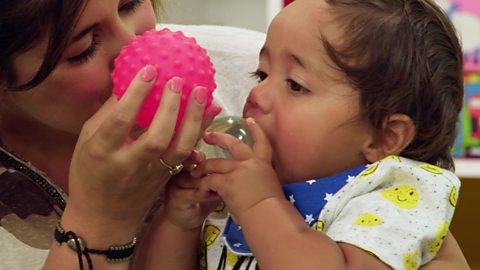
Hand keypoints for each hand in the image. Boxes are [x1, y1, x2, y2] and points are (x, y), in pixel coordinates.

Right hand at [62, 66, 216, 243]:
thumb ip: (107, 115)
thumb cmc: (90, 175)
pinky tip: (210, 111)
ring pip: (179, 148)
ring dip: (193, 119)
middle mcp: (130, 163)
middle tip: (178, 80)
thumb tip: (128, 84)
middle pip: (156, 136)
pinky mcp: (168, 178)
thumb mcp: (86, 143)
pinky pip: (188, 153)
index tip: (150, 70)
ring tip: (201, 92)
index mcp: (103, 152)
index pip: (121, 120)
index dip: (137, 94)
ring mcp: (152, 173)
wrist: (104, 218)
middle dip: (170, 106)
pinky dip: (201, 130)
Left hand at [191, 118, 283, 221]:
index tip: (249, 120)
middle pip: (233, 144)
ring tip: (195, 169)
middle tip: (207, 135)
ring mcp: (238, 170)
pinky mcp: (227, 181)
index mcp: (264, 163)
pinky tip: (199, 186)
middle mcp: (251, 162)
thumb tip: (250, 181)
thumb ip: (258, 178)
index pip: (262, 141)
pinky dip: (203, 184)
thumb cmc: (271, 208)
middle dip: (218, 138)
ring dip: (203, 167)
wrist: (268, 215)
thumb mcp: (269, 186)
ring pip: (215, 163)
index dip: (256, 130)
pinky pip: (210, 180)